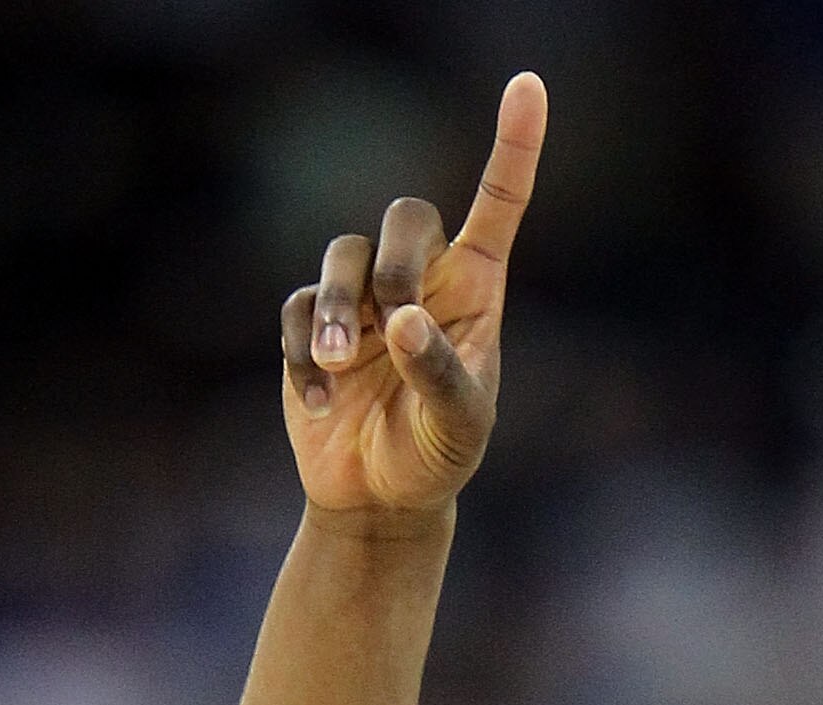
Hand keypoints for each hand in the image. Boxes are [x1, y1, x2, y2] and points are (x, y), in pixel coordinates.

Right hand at [279, 72, 547, 519]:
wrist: (379, 501)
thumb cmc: (436, 458)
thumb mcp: (459, 428)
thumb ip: (441, 374)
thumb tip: (400, 319)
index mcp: (474, 291)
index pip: (498, 205)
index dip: (513, 146)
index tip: (528, 85)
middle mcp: (419, 281)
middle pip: (404, 217)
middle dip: (395, 264)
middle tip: (393, 324)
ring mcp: (360, 300)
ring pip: (341, 256)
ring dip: (335, 309)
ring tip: (335, 363)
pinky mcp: (309, 325)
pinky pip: (294, 309)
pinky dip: (302, 354)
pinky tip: (320, 404)